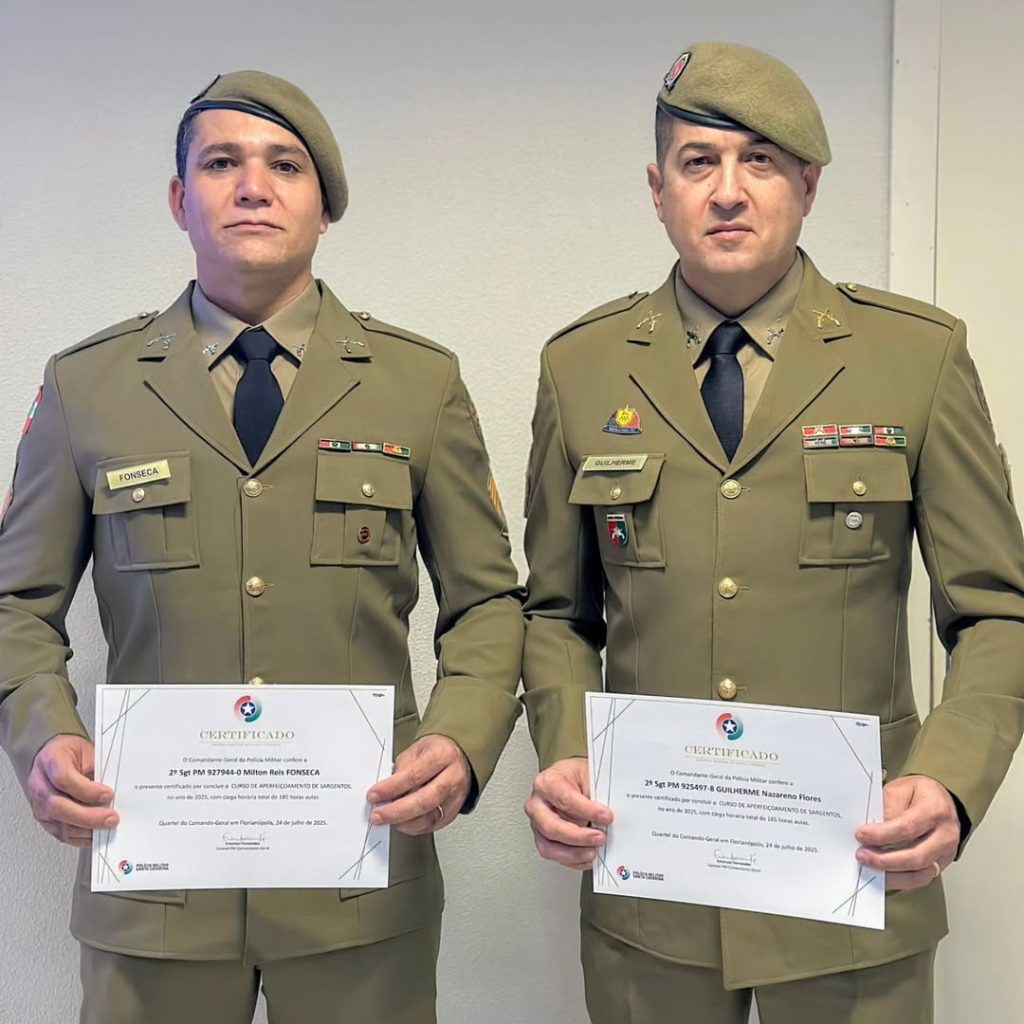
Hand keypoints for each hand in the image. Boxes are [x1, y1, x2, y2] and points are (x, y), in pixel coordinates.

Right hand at [27, 735, 118, 847]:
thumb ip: (97, 770)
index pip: (63, 779)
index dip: (86, 790)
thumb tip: (114, 791)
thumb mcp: (87, 752)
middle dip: (88, 816)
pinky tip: (94, 834)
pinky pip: (59, 833)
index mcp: (51, 761)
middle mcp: (40, 784)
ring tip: (106, 827)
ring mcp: (38, 804)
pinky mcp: (44, 818)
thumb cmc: (71, 753)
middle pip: (58, 806)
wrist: (54, 755)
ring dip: (85, 829)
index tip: (108, 794)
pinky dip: (79, 837)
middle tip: (110, 818)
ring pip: (58, 823)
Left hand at [366, 734, 470, 834]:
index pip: (415, 775)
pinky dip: (413, 827)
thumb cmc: (436, 753)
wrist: (459, 760)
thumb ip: (401, 769)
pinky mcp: (453, 813)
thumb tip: (384, 791)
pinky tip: (401, 823)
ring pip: (429, 818)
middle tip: (378, 815)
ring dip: (403, 822)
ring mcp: (456, 798)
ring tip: (386, 820)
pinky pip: (432, 826)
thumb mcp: (417, 750)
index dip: (392, 788)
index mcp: (443, 756)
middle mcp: (453, 778)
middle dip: (397, 811)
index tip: (374, 795)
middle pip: (424, 801)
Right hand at [524, 757, 612, 870]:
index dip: (587, 811)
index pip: (565, 800)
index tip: (606, 816)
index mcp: (546, 783)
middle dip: (579, 836)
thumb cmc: (575, 777)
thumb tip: (606, 817)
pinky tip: (586, 856)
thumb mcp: (587, 775)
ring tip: (594, 851)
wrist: (568, 780)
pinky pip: (553, 855)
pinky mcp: (543, 838)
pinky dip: (572, 860)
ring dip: (574, 853)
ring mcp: (537, 823)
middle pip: (552, 827)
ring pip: (549, 846)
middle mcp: (536, 804)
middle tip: (600, 837)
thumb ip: (595, 794)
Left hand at [854, 775, 960, 890]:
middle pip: (916, 856)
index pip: (908, 827)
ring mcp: (946, 853)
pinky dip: (900, 880)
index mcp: (935, 810)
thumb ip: (887, 809)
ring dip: (891, 874)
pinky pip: (921, 878)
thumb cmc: (918, 794)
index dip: (882, 834)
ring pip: (919, 873)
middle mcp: (946, 834)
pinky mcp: (940, 864)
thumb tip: (872, 830)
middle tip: (862, 854)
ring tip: (869, 866)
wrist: (940, 801)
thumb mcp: (900, 790)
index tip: (861, 835)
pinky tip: (883, 875)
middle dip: (885, 859)